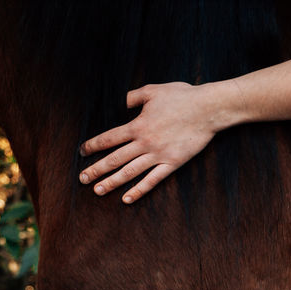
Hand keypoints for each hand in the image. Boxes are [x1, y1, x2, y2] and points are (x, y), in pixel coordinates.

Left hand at [79, 81, 223, 203]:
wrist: (208, 108)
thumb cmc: (181, 96)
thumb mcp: (152, 91)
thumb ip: (131, 98)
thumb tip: (115, 102)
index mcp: (137, 125)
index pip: (108, 138)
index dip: (93, 146)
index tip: (82, 152)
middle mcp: (145, 143)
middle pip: (115, 159)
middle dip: (96, 169)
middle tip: (82, 179)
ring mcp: (158, 155)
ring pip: (130, 172)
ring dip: (112, 182)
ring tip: (97, 191)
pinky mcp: (172, 163)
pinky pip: (153, 180)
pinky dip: (139, 190)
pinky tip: (126, 199)